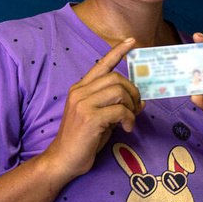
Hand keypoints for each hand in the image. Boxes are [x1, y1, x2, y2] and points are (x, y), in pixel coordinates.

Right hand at [44, 37, 143, 180]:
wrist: (62, 160)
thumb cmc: (82, 140)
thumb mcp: (99, 118)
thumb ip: (115, 106)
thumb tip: (140, 101)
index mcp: (80, 88)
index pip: (101, 64)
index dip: (117, 51)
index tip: (131, 41)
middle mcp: (80, 92)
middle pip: (116, 78)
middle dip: (133, 91)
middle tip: (136, 107)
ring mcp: (83, 104)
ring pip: (119, 91)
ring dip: (131, 106)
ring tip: (129, 119)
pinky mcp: (90, 118)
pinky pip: (120, 111)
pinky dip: (129, 119)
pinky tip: (126, 128)